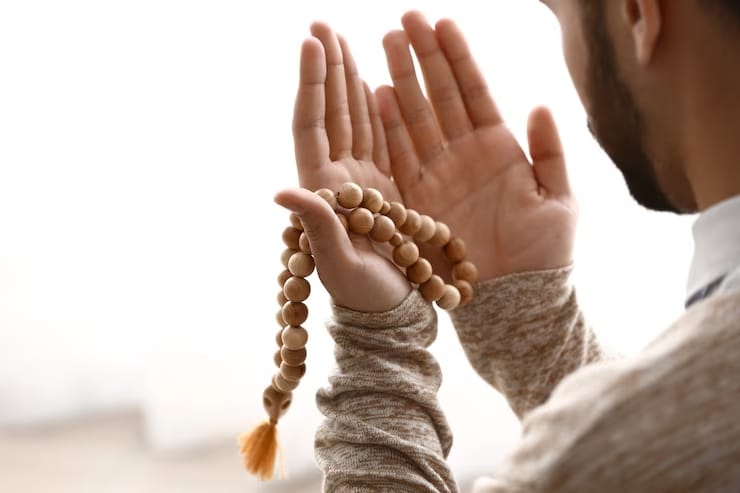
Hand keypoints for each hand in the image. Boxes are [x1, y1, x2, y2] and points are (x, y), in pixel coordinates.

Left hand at [275, 23, 410, 312]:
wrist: (388, 312)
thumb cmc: (362, 297)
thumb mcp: (338, 266)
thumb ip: (316, 226)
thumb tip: (281, 191)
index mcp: (323, 191)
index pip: (313, 126)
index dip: (312, 84)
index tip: (311, 42)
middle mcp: (337, 180)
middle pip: (330, 113)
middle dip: (327, 68)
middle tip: (323, 25)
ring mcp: (360, 182)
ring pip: (353, 120)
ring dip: (347, 80)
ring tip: (344, 41)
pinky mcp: (383, 189)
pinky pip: (378, 139)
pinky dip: (375, 109)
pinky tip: (373, 84)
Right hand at [376, 11, 577, 281]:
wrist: (514, 298)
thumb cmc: (545, 253)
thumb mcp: (559, 199)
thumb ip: (550, 152)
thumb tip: (540, 106)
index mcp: (499, 148)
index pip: (474, 92)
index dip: (459, 58)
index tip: (443, 23)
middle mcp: (464, 155)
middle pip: (441, 96)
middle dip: (424, 58)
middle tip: (406, 20)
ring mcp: (438, 174)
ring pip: (416, 119)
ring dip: (402, 81)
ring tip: (387, 44)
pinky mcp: (418, 198)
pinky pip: (400, 158)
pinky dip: (389, 129)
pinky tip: (377, 96)